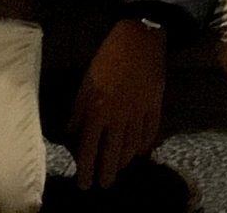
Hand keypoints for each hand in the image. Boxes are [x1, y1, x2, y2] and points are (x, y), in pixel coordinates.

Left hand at [69, 17, 166, 189]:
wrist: (140, 39)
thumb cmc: (107, 59)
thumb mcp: (85, 84)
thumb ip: (79, 112)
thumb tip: (71, 134)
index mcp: (97, 110)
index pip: (90, 148)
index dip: (86, 169)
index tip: (84, 184)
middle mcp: (118, 117)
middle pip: (112, 153)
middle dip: (107, 172)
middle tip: (104, 185)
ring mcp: (139, 113)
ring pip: (132, 146)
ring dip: (124, 162)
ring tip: (119, 171)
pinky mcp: (155, 106)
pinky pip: (150, 132)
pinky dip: (144, 145)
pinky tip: (139, 152)